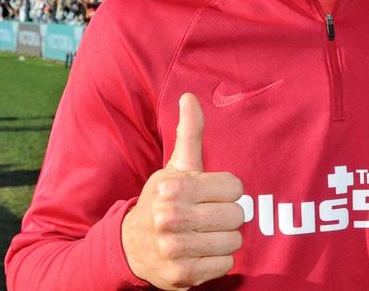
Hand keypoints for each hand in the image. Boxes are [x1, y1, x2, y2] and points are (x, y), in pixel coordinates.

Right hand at [122, 93, 243, 289]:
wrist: (132, 246)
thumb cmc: (163, 200)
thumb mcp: (175, 167)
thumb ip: (189, 133)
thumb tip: (190, 97)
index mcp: (174, 187)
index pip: (234, 187)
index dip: (227, 191)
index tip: (211, 194)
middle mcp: (171, 217)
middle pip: (237, 215)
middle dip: (227, 215)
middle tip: (208, 216)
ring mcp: (175, 248)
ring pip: (233, 241)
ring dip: (224, 239)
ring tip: (204, 233)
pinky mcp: (181, 275)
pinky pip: (225, 264)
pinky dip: (217, 260)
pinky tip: (199, 252)